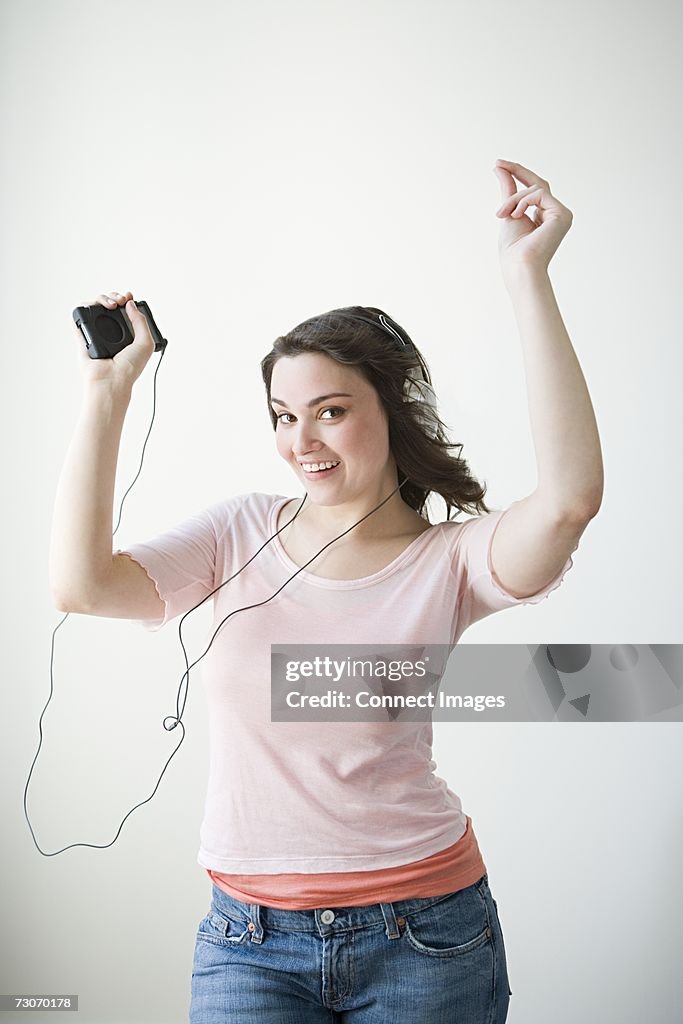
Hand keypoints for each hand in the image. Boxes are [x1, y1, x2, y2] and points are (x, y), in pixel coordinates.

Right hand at [75, 290, 154, 387]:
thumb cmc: (130, 368)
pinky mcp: (82, 336)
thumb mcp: (146, 343)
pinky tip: (94, 308)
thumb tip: (130, 303)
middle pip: (109, 305)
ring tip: (111, 305)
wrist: (112, 379)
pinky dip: (83, 307)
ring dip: (102, 299)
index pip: (125, 311)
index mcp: (127, 335)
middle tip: (120, 300)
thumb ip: (141, 321)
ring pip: (94, 307)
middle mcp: (111, 333)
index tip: (128, 297)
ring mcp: (96, 334)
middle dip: (115, 297)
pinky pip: (78, 317)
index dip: (126, 301)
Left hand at [493, 159, 572, 275]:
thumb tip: (499, 168)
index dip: (518, 174)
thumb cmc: (513, 249)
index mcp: (545, 216)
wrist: (519, 267)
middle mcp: (556, 214)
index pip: (534, 189)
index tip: (498, 164)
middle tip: (498, 164)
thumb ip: (508, 190)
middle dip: (517, 172)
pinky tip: (516, 215)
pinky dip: (523, 202)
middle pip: (538, 184)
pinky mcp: (563, 215)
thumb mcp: (508, 212)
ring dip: (514, 199)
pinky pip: (540, 194)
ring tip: (502, 214)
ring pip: (536, 189)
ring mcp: (562, 214)